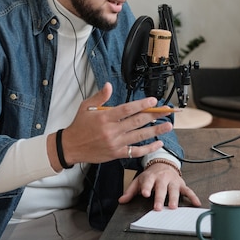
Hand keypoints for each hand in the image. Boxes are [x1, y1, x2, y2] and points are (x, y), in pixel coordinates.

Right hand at [47, 82, 173, 170]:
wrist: (71, 146)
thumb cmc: (79, 126)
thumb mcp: (86, 107)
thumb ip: (100, 96)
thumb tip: (109, 85)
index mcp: (105, 117)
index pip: (127, 109)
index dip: (141, 105)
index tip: (153, 101)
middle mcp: (111, 130)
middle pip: (136, 122)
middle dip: (153, 116)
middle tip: (166, 111)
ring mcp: (115, 143)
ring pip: (139, 136)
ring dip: (155, 131)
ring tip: (168, 125)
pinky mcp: (116, 153)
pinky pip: (135, 151)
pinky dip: (148, 148)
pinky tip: (157, 143)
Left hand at [118, 161, 201, 209]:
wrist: (163, 163)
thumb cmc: (150, 175)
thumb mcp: (138, 180)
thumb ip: (130, 191)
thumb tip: (121, 200)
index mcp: (151, 177)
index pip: (148, 182)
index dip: (146, 187)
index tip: (145, 194)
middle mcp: (162, 178)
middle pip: (161, 188)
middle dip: (160, 197)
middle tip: (157, 207)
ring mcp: (173, 181)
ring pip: (174, 190)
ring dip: (174, 198)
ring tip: (173, 207)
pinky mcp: (181, 184)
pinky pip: (188, 190)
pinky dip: (193, 196)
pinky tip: (196, 203)